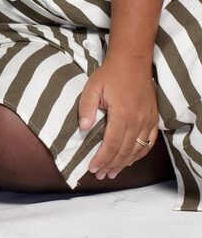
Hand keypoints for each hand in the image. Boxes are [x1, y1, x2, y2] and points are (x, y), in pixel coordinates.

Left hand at [79, 53, 159, 179]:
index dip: (102, 159)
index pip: (111, 145)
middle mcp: (137, 121)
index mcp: (121, 114)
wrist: (132, 61)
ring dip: (125, 164)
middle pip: (124, 151)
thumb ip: (86, 108)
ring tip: (113, 172)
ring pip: (137, 150)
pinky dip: (139, 154)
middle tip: (100, 175)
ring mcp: (147, 121)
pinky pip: (149, 143)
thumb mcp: (92, 87)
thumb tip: (83, 129)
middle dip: (111, 166)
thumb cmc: (110, 74)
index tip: (93, 169)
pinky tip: (130, 160)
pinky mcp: (153, 119)